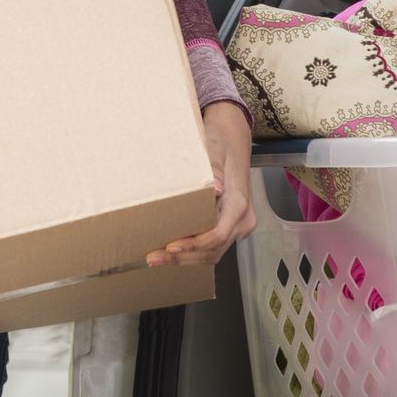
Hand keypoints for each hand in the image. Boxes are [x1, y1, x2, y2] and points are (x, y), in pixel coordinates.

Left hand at [145, 101, 256, 267]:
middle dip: (183, 257)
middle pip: (214, 249)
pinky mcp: (230, 225)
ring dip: (186, 258)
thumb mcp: (215, 148)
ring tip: (157, 258)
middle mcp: (242, 218)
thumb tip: (214, 188)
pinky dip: (193, 251)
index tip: (171, 247)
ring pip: (213, 251)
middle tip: (154, 258)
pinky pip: (213, 245)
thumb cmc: (221, 142)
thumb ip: (214, 167)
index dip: (194, 244)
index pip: (217, 235)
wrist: (232, 138)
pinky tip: (171, 251)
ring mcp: (238, 224)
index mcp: (239, 203)